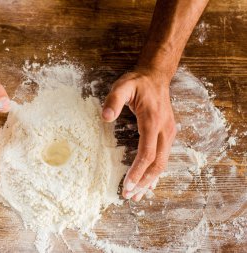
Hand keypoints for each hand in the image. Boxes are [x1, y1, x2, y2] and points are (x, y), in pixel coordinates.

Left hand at [102, 69, 175, 201]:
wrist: (156, 77)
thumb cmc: (138, 83)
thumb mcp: (123, 86)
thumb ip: (113, 100)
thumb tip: (105, 117)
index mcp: (153, 121)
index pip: (147, 154)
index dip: (137, 172)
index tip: (127, 185)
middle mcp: (165, 130)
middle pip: (158, 163)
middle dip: (144, 182)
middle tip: (130, 196)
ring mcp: (169, 132)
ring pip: (163, 162)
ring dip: (150, 180)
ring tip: (138, 195)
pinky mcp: (168, 133)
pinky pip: (163, 156)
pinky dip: (155, 171)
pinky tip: (149, 182)